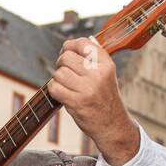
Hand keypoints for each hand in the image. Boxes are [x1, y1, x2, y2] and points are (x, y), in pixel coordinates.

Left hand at [46, 36, 139, 165]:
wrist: (112, 125)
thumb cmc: (105, 98)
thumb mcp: (106, 75)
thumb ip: (95, 58)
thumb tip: (79, 41)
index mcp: (106, 64)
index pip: (83, 43)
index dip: (69, 45)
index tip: (66, 51)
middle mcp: (98, 74)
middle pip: (66, 57)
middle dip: (61, 63)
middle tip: (65, 72)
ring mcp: (87, 88)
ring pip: (59, 73)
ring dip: (58, 79)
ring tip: (66, 86)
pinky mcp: (76, 102)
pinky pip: (54, 87)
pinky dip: (54, 90)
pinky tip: (62, 94)